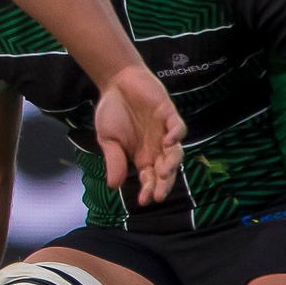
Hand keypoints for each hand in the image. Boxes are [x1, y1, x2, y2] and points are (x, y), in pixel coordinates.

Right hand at [93, 65, 184, 205]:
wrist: (116, 83)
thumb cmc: (112, 112)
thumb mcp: (107, 140)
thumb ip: (113, 160)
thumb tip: (113, 186)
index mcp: (142, 155)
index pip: (149, 177)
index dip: (149, 189)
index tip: (144, 200)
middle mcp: (156, 147)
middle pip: (166, 169)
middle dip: (164, 183)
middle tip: (159, 195)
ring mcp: (164, 131)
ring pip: (175, 152)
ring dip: (171, 163)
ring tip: (164, 172)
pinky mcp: (169, 114)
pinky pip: (178, 127)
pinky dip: (175, 134)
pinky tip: (167, 140)